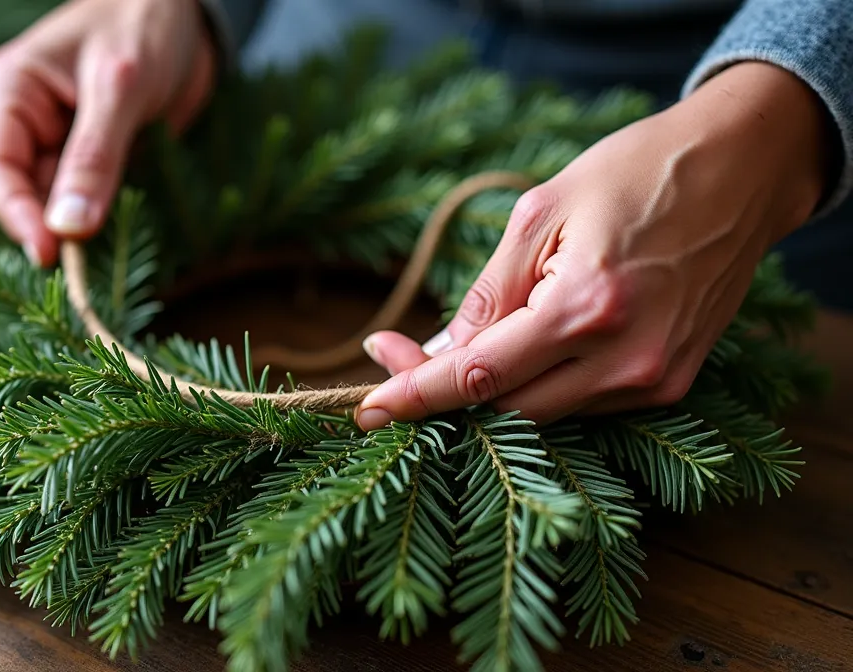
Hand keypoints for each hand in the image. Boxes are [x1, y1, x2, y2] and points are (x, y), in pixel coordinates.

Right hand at [0, 0, 216, 266]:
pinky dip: (95, 219)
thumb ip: (95, 157)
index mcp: (12, 92)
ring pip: (51, 202)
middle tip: (79, 267)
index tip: (48, 254)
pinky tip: (110, 236)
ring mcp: (58, 141)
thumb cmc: (146, 23)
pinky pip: (83, 199)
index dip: (15, 215)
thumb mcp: (121, 88)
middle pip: (18, 192)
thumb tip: (68, 229)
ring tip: (95, 258)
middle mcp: (26, 120)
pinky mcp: (91, 156)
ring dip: (72, 229)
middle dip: (44, 227)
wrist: (190, 12)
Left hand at [355, 61, 832, 430]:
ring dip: (487, 392)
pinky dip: (537, 386)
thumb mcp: (541, 213)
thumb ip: (488, 294)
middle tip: (390, 356)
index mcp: (587, 307)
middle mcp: (626, 359)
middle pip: (507, 410)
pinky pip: (582, 403)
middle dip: (439, 393)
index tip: (366, 406)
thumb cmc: (633, 172)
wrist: (741, 169)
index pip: (481, 375)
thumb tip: (438, 356)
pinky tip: (513, 350)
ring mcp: (654, 379)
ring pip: (543, 413)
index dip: (417, 395)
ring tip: (448, 346)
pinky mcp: (672, 383)